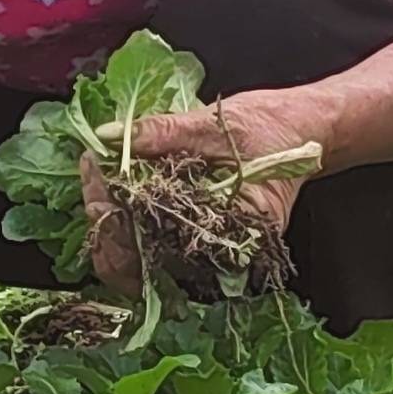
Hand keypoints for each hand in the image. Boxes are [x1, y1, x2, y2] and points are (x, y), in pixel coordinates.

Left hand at [83, 87, 329, 293]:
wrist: (302, 133)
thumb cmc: (272, 129)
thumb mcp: (218, 124)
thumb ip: (164, 132)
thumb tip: (109, 138)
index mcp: (234, 236)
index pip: (162, 249)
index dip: (118, 221)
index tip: (97, 180)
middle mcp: (217, 259)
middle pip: (142, 269)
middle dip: (105, 224)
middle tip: (90, 177)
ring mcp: (202, 254)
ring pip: (139, 266)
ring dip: (108, 226)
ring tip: (94, 181)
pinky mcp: (192, 241)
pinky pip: (149, 248)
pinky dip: (123, 224)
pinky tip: (109, 190)